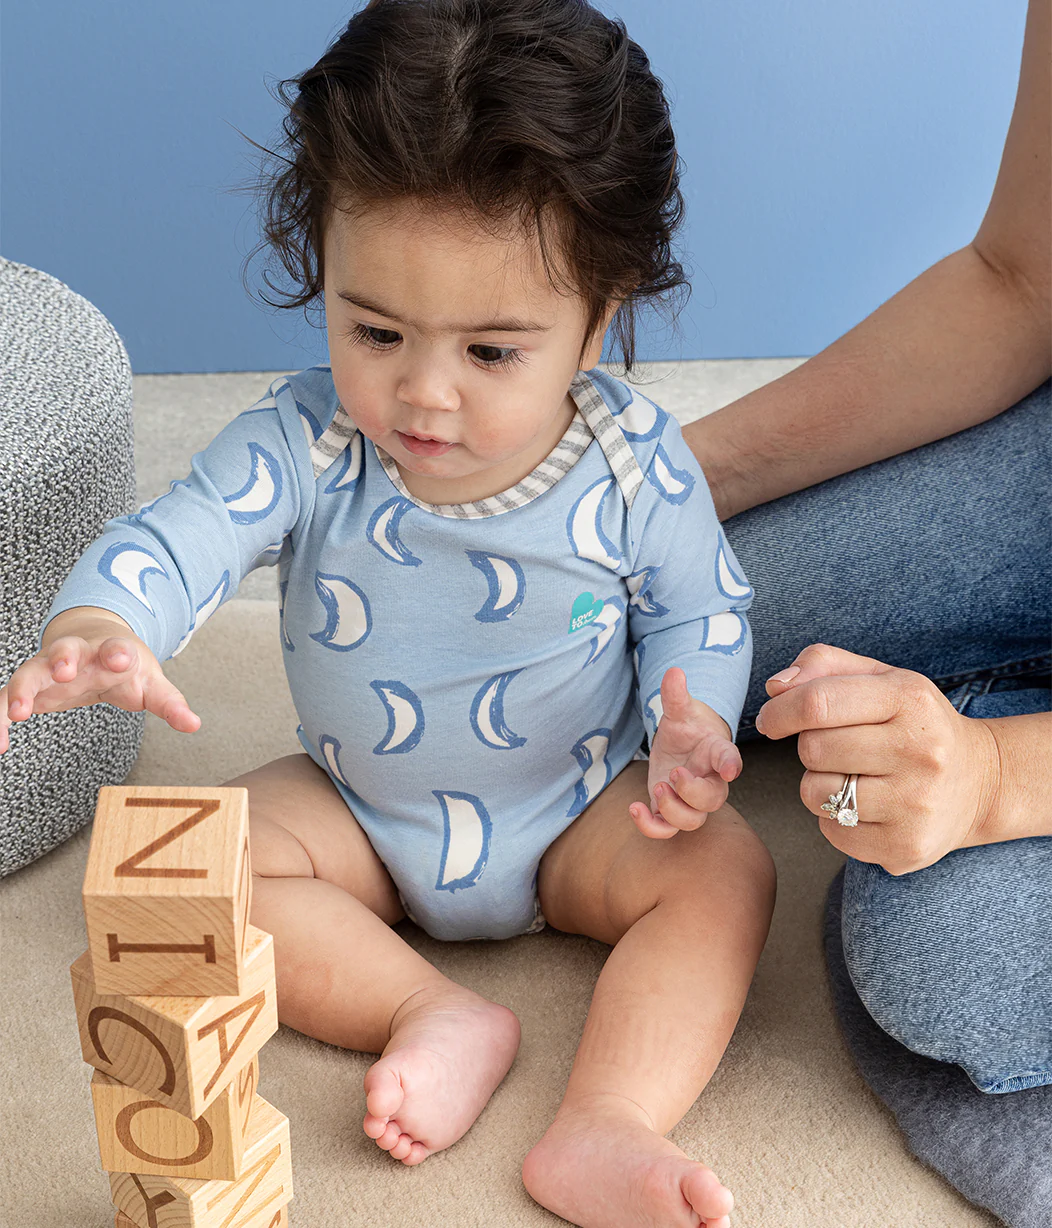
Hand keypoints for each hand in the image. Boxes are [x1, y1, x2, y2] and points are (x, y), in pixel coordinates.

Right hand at [0, 631, 200, 753]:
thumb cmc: (123, 664)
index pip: (115, 647)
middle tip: (64, 669)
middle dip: (64, 658)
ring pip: (29, 673)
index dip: (119, 652)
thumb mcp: (150, 682)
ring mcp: (48, 669)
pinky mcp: (30, 687)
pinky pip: (5, 702)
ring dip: (22, 689)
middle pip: (65, 651)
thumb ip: (170, 703)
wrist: (92, 643)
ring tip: (18, 712)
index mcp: (110, 651)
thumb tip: (194, 724)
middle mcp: (75, 655)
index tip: (123, 657)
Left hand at [630, 667, 742, 838]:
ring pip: (692, 821)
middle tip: (672, 774)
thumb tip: (673, 672)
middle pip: (713, 800)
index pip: (730, 760)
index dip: (731, 765)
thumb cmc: (688, 727)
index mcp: (717, 753)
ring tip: (657, 788)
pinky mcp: (669, 809)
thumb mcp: (681, 709)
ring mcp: (690, 799)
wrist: (682, 744)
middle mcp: (709, 780)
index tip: (730, 769)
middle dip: (692, 792)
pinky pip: (666, 830)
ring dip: (673, 811)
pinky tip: (634, 808)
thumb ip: (676, 695)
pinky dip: (650, 827)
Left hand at [755, 643, 997, 874]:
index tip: (770, 720)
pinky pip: (832, 831)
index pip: (818, 703)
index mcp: (909, 699)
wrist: (982, 782)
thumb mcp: (881, 678)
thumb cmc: (913, 723)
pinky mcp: (906, 846)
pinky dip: (836, 819)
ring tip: (855, 777)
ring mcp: (916, 803)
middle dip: (810, 747)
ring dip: (818, 784)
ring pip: (815, 793)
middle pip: (813, 749)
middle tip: (838, 749)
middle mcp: (919, 751)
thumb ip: (824, 666)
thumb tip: (776, 688)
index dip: (780, 712)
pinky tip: (868, 807)